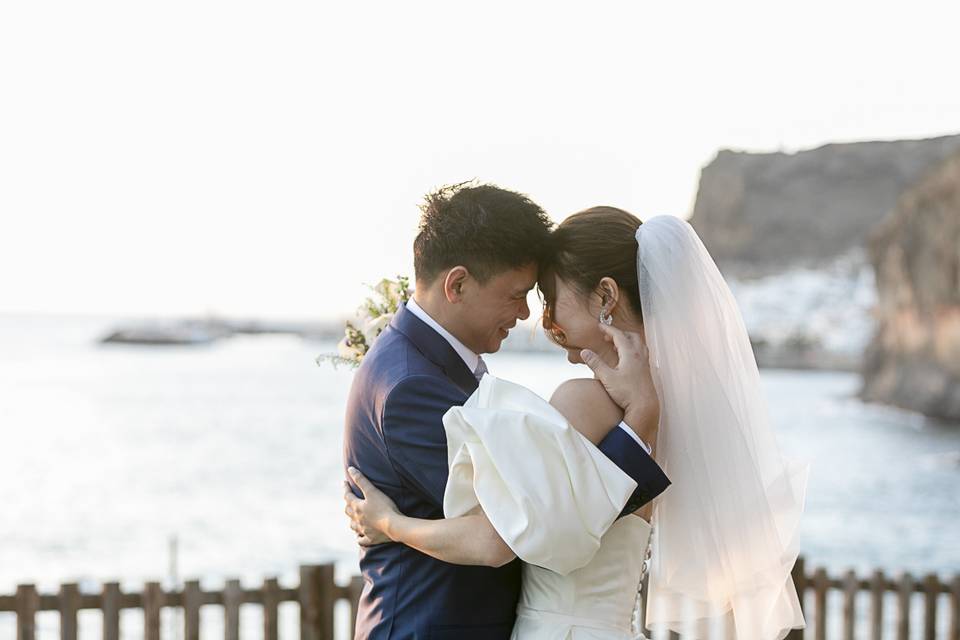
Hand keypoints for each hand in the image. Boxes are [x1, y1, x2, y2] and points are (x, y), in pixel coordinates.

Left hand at [343, 467, 398, 545]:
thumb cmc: (384, 507)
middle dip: (348, 504)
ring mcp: (363, 530)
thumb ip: (361, 480)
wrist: (394, 526)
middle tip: (349, 500)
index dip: (345, 488)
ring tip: (353, 518)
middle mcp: (357, 519)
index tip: (344, 482)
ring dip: (352, 521)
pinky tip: (359, 536)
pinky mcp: (370, 539)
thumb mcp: (372, 491)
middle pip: (348, 511)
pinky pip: (361, 539)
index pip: (347, 496)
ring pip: (353, 526)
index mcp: (357, 507)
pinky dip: (359, 537)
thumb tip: (350, 469)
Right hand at [580, 323, 659, 441]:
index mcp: (630, 354)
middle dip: (618, 333)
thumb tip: (584, 351)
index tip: (600, 326)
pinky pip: (641, 353)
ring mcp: (645, 363)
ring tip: (615, 345)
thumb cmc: (627, 393)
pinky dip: (632, 349)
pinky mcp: (646, 371)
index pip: (619, 335)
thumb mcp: (607, 378)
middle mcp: (640, 356)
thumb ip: (595, 363)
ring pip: (638, 344)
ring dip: (627, 340)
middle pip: (631, 336)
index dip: (608, 329)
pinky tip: (625, 359)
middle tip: (606, 336)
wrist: (645, 407)